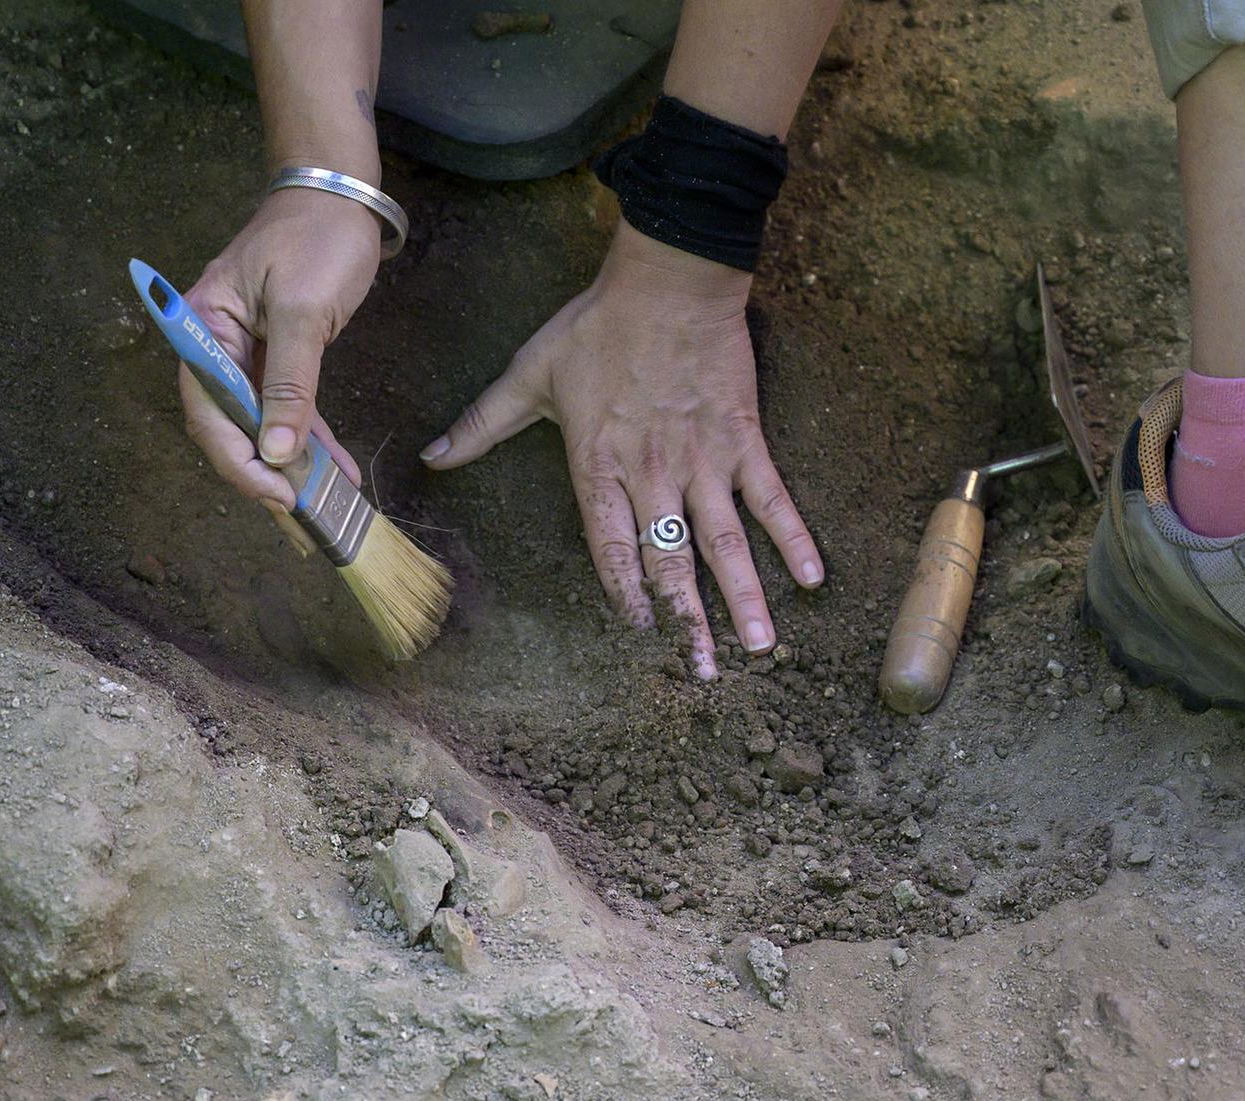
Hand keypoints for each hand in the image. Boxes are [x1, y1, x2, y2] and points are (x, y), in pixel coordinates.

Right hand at [177, 185, 379, 511]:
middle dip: (260, 468)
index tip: (274, 489)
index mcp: (203, 327)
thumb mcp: (303, 310)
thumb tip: (276, 449)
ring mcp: (245, 353)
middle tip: (299, 506)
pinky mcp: (275, 356)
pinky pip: (286, 407)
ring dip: (289, 461)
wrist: (341, 195)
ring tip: (323, 499)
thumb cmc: (316, 237)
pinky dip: (309, 438)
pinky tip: (335, 468)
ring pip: (258, 422)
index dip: (236, 458)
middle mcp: (215, 344)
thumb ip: (289, 382)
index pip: (206, 409)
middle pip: (225, 423)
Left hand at [420, 224, 823, 676]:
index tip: (642, 635)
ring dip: (745, 598)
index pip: (611, 548)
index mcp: (599, 466)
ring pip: (725, 542)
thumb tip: (432, 456)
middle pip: (672, 561)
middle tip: (705, 675)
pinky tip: (813, 579)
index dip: (627, 595)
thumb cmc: (595, 327)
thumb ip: (482, 424)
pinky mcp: (743, 438)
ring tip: (761, 648)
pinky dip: (793, 537)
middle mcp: (653, 474)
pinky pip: (771, 497)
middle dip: (688, 623)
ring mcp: (704, 460)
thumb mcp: (528, 374)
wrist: (669, 279)